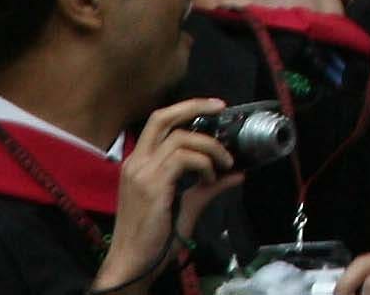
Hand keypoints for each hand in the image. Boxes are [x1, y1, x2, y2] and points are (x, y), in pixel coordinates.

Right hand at [101, 97, 242, 284]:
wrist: (132, 262)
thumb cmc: (155, 237)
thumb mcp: (187, 205)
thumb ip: (209, 186)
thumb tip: (237, 173)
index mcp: (139, 163)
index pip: (159, 123)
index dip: (186, 109)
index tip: (215, 108)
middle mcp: (136, 162)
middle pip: (162, 118)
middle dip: (194, 106)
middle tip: (220, 108)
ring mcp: (141, 172)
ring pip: (180, 138)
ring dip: (210, 146)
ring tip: (224, 163)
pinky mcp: (151, 185)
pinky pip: (183, 159)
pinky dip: (204, 163)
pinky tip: (210, 177)